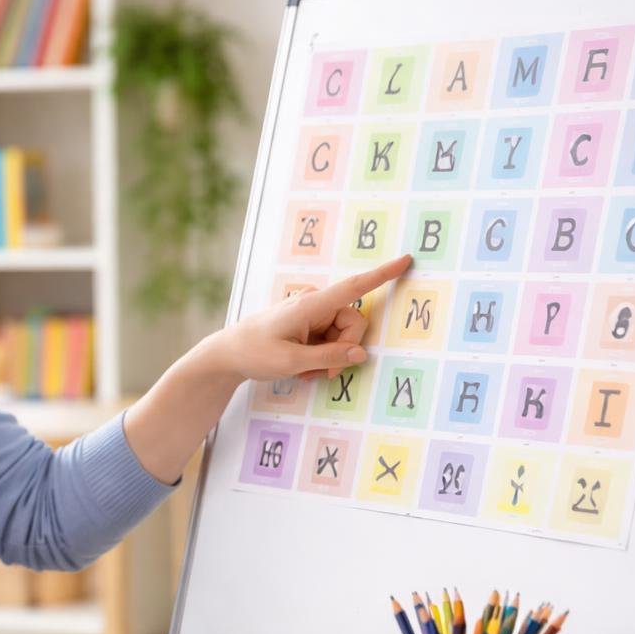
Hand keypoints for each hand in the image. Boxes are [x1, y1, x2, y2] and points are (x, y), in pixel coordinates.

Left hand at [212, 254, 411, 382]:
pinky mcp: (310, 324)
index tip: (406, 260)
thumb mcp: (291, 362)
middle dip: (343, 352)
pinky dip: (321, 357)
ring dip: (330, 359)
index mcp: (310, 305)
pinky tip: (302, 367)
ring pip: (343, 337)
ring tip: (305, 371)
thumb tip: (360, 355)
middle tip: (321, 373)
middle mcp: (315, 304)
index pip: (354, 287)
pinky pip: (331, 341)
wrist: (228, 354)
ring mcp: (312, 313)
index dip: (382, 275)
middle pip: (353, 324)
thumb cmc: (254, 353)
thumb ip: (328, 359)